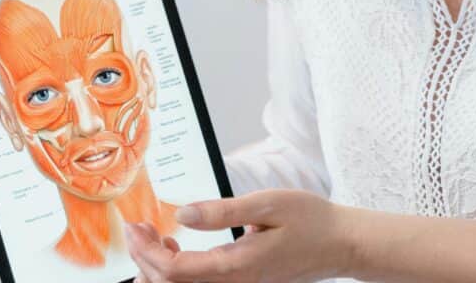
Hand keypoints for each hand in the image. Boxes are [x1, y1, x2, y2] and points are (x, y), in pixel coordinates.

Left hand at [123, 188, 354, 282]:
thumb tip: (182, 213)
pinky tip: (177, 245)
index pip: (174, 271)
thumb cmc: (311, 221)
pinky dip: (178, 271)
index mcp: (236, 267)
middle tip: (135, 229)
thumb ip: (223, 212)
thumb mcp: (267, 205)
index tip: (133, 227)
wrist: (341, 244)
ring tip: (151, 236)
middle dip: (144, 260)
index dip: (146, 251)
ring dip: (158, 267)